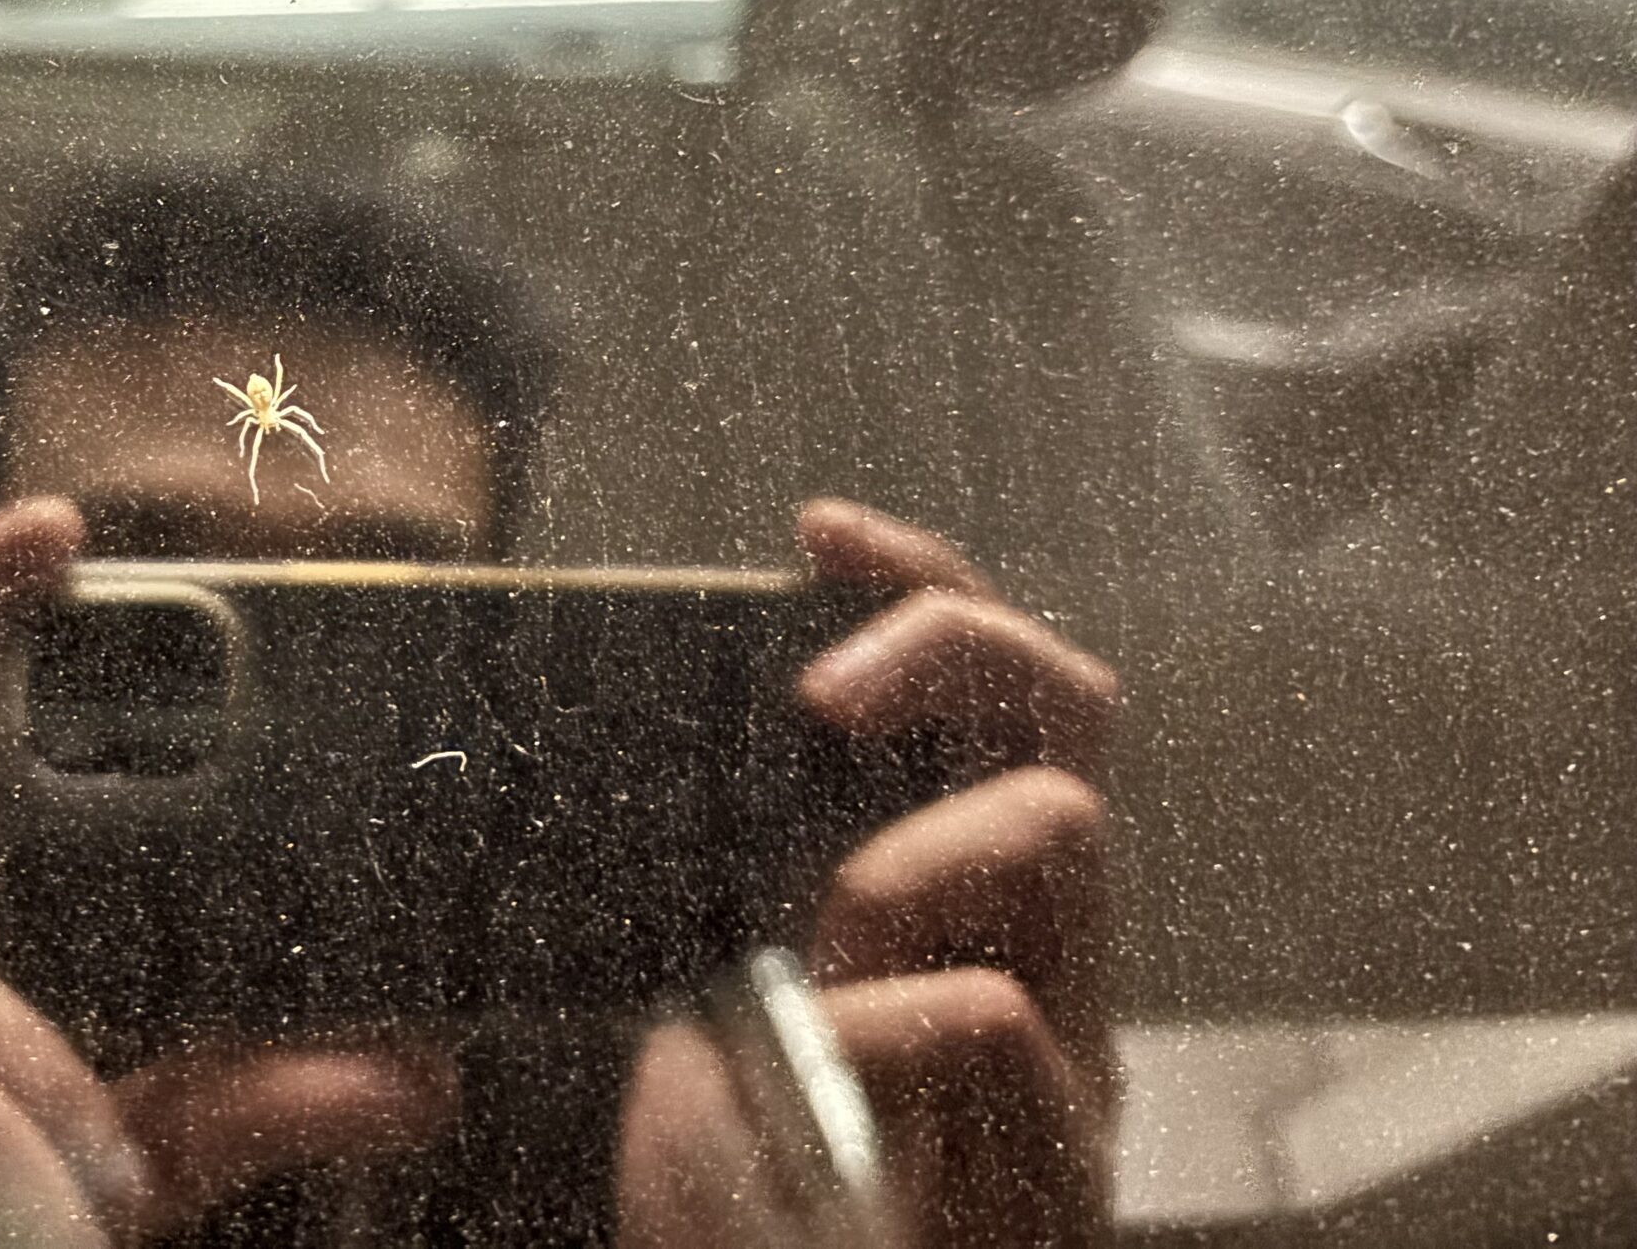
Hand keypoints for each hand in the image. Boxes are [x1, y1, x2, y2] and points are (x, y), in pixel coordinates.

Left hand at [621, 499, 1119, 1247]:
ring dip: (901, 858)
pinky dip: (886, 1020)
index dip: (919, 580)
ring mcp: (1069, 1050)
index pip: (989, 681)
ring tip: (813, 964)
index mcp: (957, 893)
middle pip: (1071, 706)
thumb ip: (729, 875)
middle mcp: (1037, 948)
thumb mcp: (709, 984)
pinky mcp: (1059, 1165)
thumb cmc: (736, 1177)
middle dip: (947, 647)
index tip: (816, 531)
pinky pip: (1004, 1018)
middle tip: (822, 696)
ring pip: (1062, 829)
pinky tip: (822, 1067)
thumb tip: (636, 737)